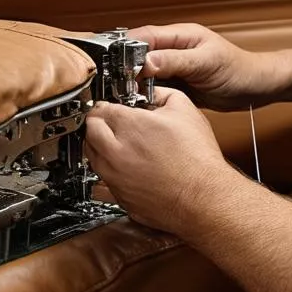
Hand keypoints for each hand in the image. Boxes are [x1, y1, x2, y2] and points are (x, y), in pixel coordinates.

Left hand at [84, 87, 239, 233]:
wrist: (203, 197)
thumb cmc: (198, 159)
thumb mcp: (185, 109)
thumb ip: (161, 94)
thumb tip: (151, 93)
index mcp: (130, 126)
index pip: (100, 109)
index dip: (106, 105)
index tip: (112, 106)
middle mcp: (116, 152)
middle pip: (89, 131)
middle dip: (97, 123)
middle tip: (109, 122)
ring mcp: (115, 177)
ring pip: (90, 156)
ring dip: (98, 146)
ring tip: (115, 143)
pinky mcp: (119, 197)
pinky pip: (100, 181)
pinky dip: (108, 171)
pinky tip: (123, 167)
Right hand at [130, 23, 282, 110]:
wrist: (257, 88)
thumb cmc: (240, 69)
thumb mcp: (206, 62)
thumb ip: (176, 61)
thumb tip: (146, 61)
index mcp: (180, 35)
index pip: (143, 37)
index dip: (124, 49)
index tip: (112, 65)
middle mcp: (174, 50)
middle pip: (138, 55)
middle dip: (124, 68)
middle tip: (115, 84)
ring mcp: (175, 68)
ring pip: (143, 73)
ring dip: (133, 84)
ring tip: (124, 96)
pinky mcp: (177, 86)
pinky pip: (154, 88)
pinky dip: (145, 96)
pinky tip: (139, 104)